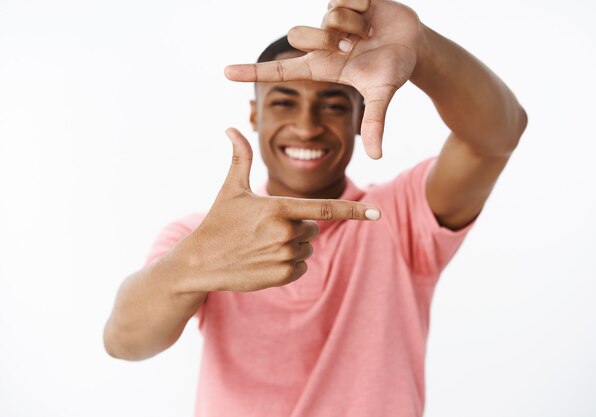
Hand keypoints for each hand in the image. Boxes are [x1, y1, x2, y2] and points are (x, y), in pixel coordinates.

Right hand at [182, 128, 380, 292]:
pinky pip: (301, 266)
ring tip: (262, 245)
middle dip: (298, 225)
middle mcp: (286, 233)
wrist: (200, 262)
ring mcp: (285, 257)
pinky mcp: (282, 277)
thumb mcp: (230, 189)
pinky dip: (289, 263)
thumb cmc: (218, 221)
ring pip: (307, 247)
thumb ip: (240, 158)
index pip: (326, 209)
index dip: (354, 211)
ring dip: (292, 244)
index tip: (376, 213)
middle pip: (313, 227)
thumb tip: (231, 127)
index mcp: (279, 209)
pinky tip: (265, 260)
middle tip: (266, 228)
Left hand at [224, 0, 421, 158]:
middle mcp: (320, 43)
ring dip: (351, 26)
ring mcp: (330, 19)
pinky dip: (362, 6)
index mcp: (320, 66)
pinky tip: (371, 14)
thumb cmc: (392, 70)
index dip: (253, 71)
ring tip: (368, 33)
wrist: (413, 43)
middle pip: (296, 34)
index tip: (225, 74)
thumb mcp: (382, 95)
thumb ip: (375, 123)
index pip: (279, 70)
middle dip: (325, 40)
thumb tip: (376, 156)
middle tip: (352, 47)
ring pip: (325, 15)